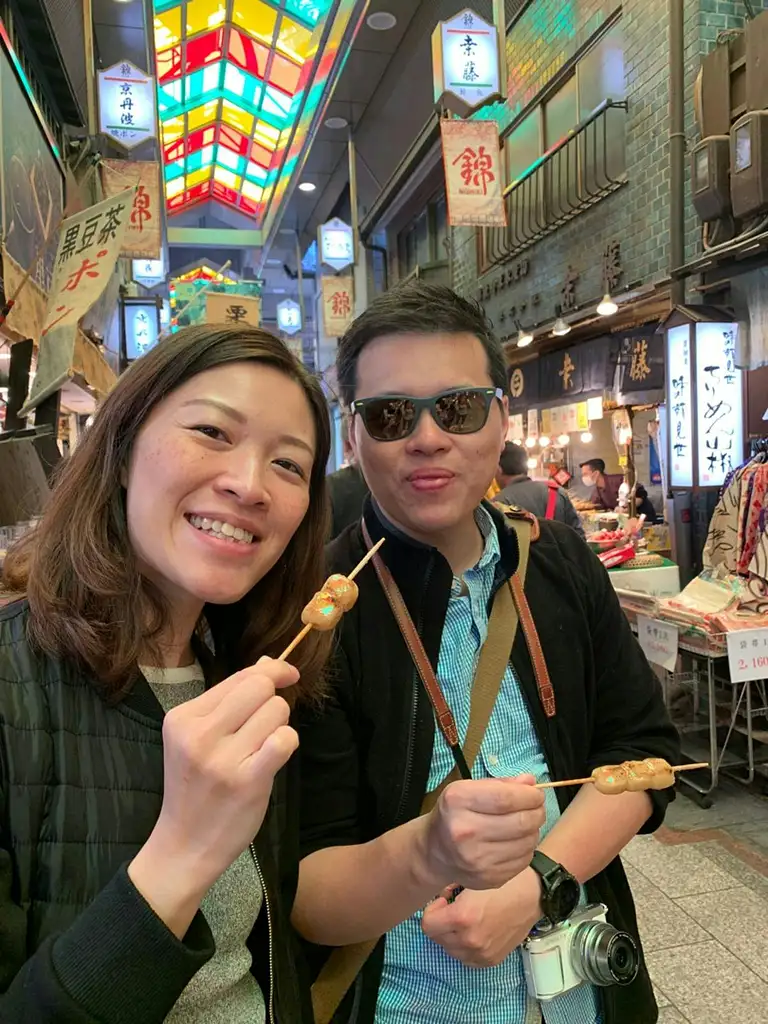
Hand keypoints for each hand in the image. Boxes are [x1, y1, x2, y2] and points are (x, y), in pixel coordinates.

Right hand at [129, 657, 298, 935]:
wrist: (183, 845)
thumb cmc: (196, 787)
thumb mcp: (200, 738)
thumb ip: (232, 699)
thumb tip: (268, 663)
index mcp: (182, 718)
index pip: (240, 676)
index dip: (271, 671)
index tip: (286, 675)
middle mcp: (198, 734)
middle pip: (261, 686)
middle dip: (273, 700)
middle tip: (264, 726)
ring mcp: (221, 759)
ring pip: (277, 711)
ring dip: (279, 726)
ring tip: (260, 749)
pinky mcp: (246, 781)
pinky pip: (284, 739)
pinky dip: (287, 743)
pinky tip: (272, 759)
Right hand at [421, 774, 545, 891]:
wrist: (435, 852)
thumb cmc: (455, 814)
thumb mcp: (468, 789)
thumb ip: (501, 785)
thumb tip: (530, 783)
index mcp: (458, 801)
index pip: (506, 798)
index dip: (529, 796)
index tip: (537, 794)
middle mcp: (465, 832)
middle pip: (520, 822)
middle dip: (537, 812)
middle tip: (538, 808)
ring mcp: (477, 860)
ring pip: (527, 842)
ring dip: (534, 830)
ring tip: (526, 824)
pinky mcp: (489, 878)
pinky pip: (523, 861)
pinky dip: (527, 848)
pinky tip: (517, 841)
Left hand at [421, 868, 541, 967]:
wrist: (535, 893)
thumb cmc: (504, 880)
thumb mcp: (471, 878)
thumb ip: (448, 889)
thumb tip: (438, 896)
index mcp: (462, 918)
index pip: (427, 925)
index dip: (432, 909)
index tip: (443, 899)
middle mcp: (470, 941)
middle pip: (437, 939)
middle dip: (441, 922)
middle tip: (454, 906)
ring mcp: (482, 954)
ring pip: (450, 950)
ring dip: (452, 936)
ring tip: (467, 918)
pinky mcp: (492, 960)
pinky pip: (467, 958)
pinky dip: (466, 946)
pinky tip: (476, 930)